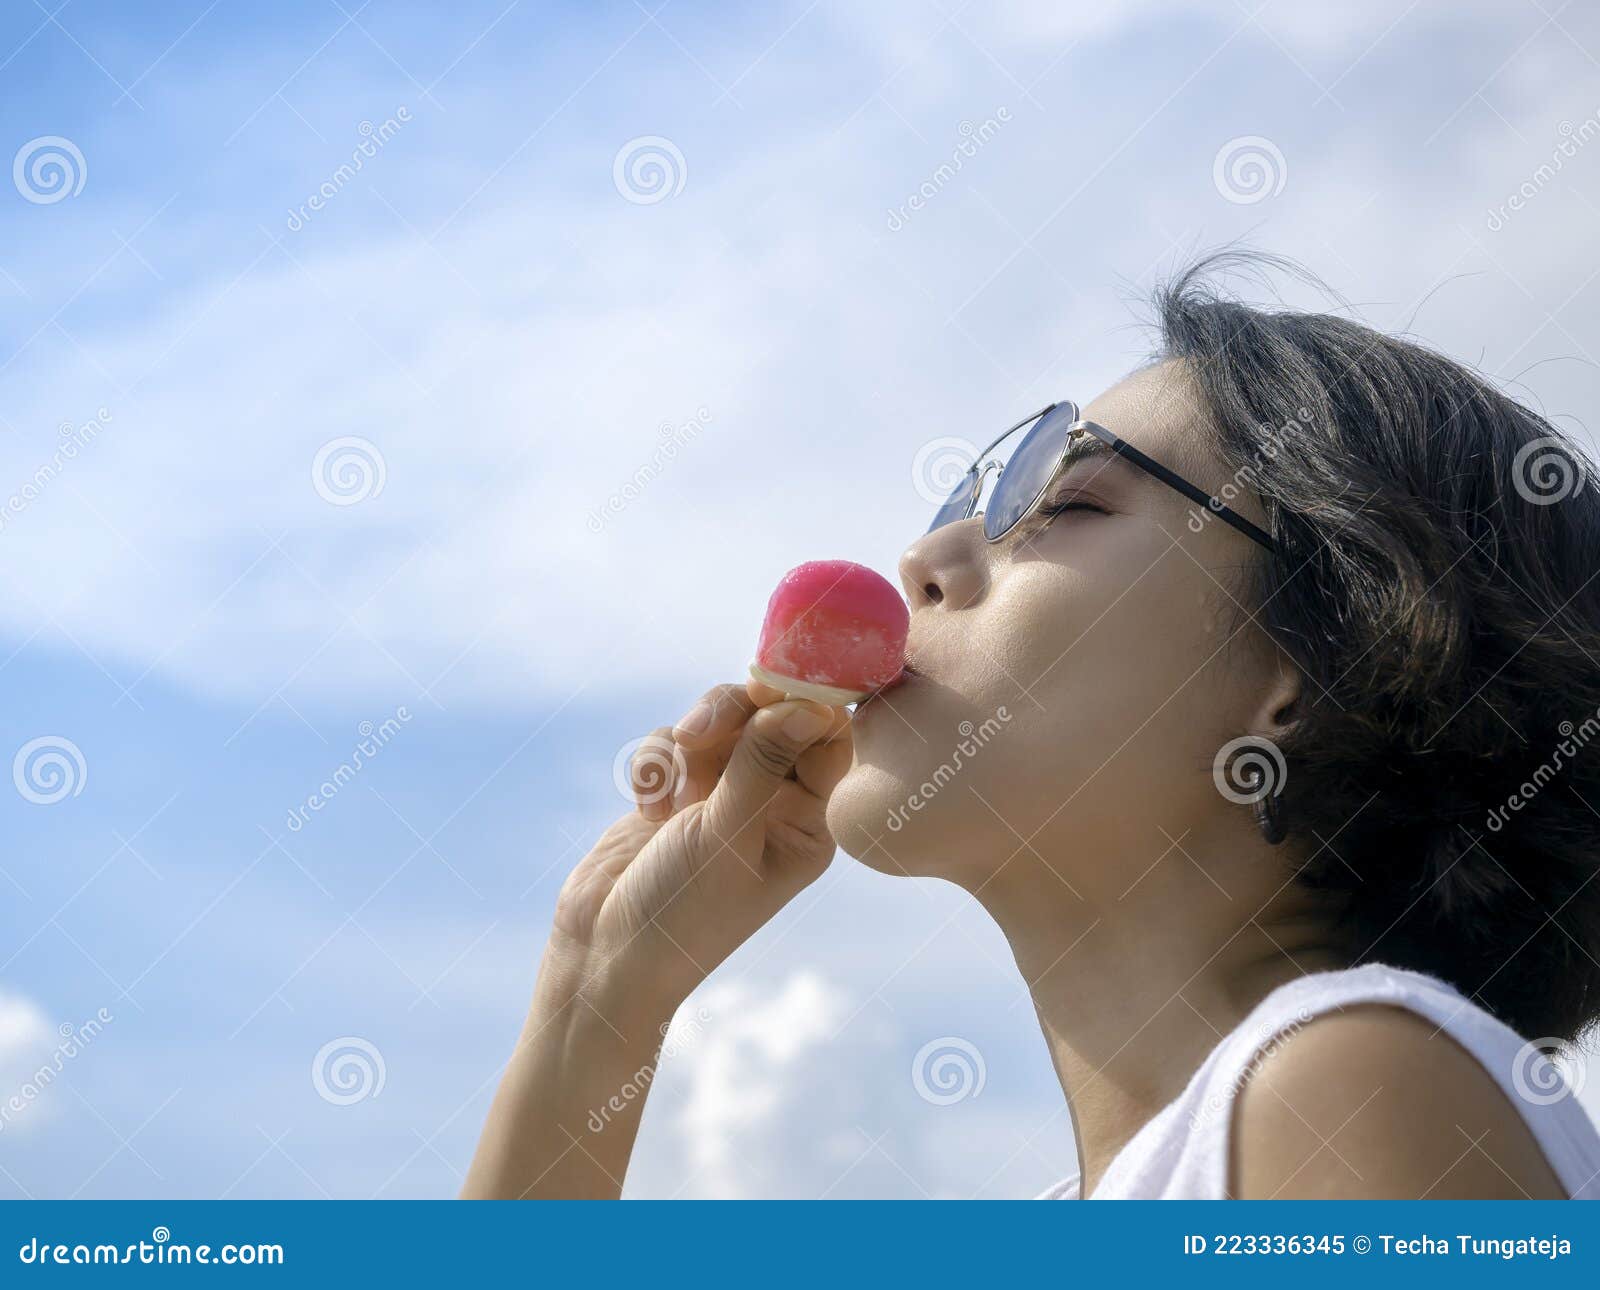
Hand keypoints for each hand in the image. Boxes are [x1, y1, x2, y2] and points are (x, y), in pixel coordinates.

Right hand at [553, 681, 851, 1011]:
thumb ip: (763, 762)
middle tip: (700, 728)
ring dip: (688, 744)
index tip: (768, 686)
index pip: (828, 739)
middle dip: (732, 715)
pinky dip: (656, 765)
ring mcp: (722, 794)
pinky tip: (645, 810)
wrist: (605, 954)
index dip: (803, 702)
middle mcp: (773, 803)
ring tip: (669, 790)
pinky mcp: (675, 791)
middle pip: (770, 715)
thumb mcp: (726, 835)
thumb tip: (811, 703)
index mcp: (809, 822)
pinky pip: (673, 743)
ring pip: (719, 721)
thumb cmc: (681, 910)